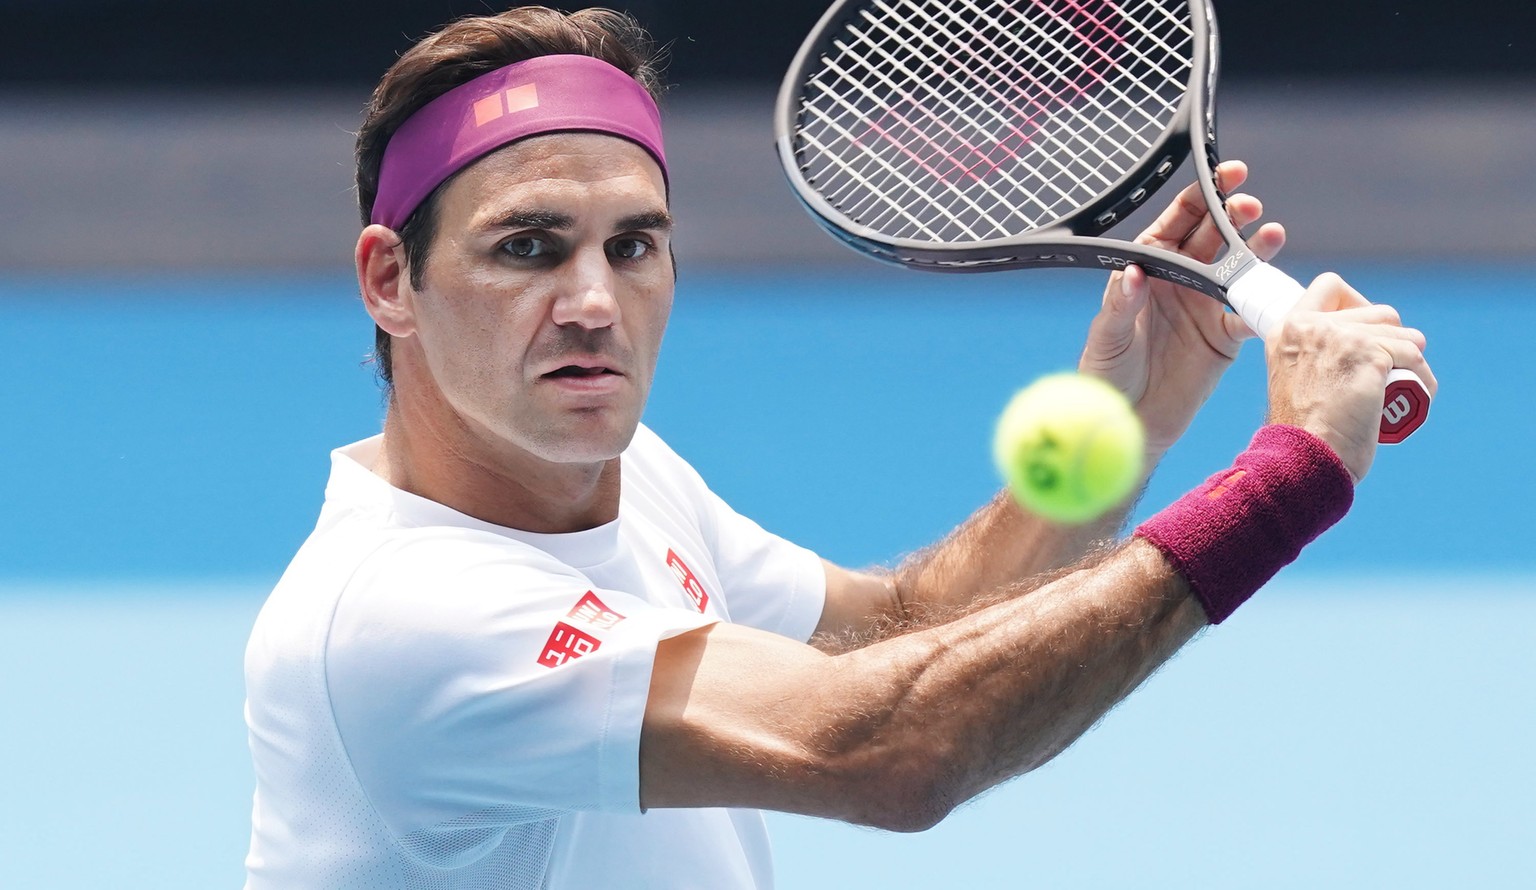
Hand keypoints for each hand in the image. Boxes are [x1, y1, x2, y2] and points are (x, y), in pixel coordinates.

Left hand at [1078, 161, 1284, 461]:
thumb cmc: (1106, 375)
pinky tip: (1277, 295)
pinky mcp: (1225, 337)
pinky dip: (1265, 304)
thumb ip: (1120, 305)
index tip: (1223, 177)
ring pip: (1237, 268)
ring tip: (1272, 234)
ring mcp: (1205, 306)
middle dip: (1233, 214)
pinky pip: (1250, 315)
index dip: (1200, 196)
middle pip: (1213, 236)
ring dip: (1256, 249)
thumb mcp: (1106, 338)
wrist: (1127, 423)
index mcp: (1149, 267)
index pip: (1177, 222)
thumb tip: (1133, 274)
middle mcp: (1180, 280)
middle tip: (1248, 204)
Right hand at [1264, 274, 1436, 482]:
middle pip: (1377, 311)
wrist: (1302, 459)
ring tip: (1403, 386)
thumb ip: (1313, 354)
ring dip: (1410, 358)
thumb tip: (1357, 343)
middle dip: (1391, 339)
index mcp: (1287, 329)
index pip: (1331, 286)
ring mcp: (1341, 337)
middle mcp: (1311, 326)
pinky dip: (1422, 378)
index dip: (1356, 303)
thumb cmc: (1301, 433)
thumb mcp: (1295, 378)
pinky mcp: (1371, 354)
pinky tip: (1417, 396)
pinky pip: (1414, 356)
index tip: (1365, 333)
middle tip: (1389, 370)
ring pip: (1402, 332)